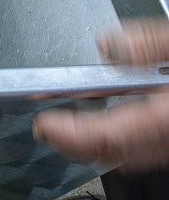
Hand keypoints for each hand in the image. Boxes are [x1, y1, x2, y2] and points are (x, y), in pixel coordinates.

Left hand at [33, 20, 168, 169]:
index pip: (109, 135)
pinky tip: (100, 122)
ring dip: (89, 144)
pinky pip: (140, 150)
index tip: (43, 124)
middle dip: (71, 144)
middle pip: (111, 153)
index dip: (70, 134)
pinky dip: (112, 141)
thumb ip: (152, 42)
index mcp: (167, 117)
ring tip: (62, 126)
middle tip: (44, 127)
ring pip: (125, 156)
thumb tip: (108, 45)